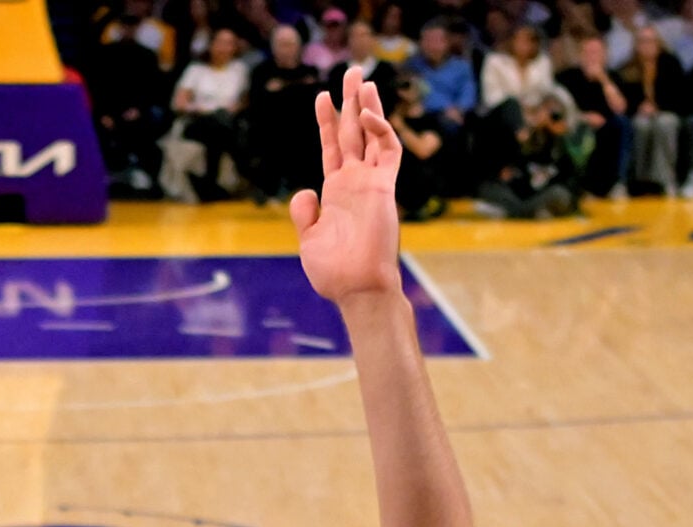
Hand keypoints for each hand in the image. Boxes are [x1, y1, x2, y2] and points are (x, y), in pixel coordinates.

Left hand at [292, 67, 404, 302]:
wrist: (356, 288)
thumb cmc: (334, 272)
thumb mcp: (310, 239)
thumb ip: (305, 214)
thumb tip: (304, 191)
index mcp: (336, 192)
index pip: (332, 148)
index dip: (326, 123)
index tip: (321, 97)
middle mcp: (355, 182)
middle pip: (354, 133)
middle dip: (351, 102)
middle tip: (352, 71)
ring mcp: (371, 182)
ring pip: (373, 134)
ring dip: (368, 105)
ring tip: (362, 77)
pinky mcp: (384, 187)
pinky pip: (388, 150)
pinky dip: (381, 129)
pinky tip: (367, 113)